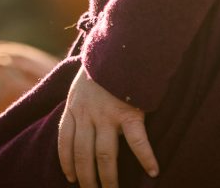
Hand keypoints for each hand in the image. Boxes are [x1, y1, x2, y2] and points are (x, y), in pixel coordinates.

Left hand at [58, 65, 158, 187]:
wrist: (119, 45)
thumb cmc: (103, 62)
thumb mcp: (81, 80)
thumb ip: (79, 100)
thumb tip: (78, 116)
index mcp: (74, 105)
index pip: (65, 141)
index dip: (67, 162)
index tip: (71, 178)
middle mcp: (88, 114)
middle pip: (83, 155)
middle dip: (87, 179)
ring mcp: (108, 115)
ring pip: (104, 156)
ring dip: (108, 178)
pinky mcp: (129, 113)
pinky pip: (137, 142)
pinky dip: (146, 158)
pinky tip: (153, 171)